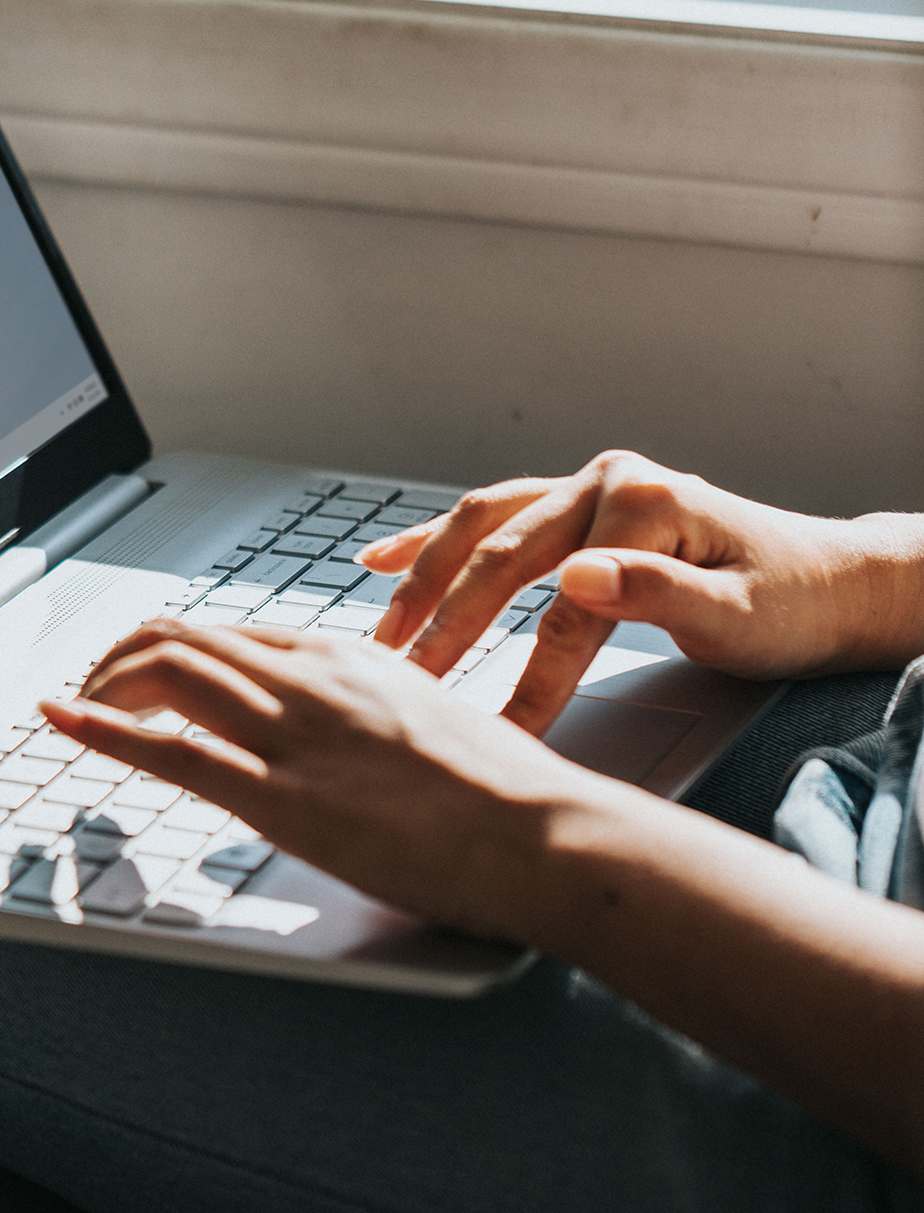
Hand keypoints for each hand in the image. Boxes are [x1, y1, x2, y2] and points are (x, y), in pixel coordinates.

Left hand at [50, 620, 923, 1176]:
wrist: (552, 832)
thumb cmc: (510, 794)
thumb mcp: (431, 720)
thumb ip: (376, 713)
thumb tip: (350, 731)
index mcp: (347, 658)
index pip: (230, 633)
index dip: (169, 650)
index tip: (139, 671)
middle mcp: (311, 679)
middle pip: (182, 637)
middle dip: (117, 659)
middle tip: (88, 687)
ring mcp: (296, 735)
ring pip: (166, 673)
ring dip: (102, 686)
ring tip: (74, 707)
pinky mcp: (287, 798)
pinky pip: (173, 749)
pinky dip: (102, 729)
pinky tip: (65, 722)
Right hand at [358, 450, 923, 735]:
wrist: (832, 582)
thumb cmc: (793, 606)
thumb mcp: (740, 616)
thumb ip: (656, 594)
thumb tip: (576, 576)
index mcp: (646, 503)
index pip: (565, 603)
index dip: (527, 673)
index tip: (495, 730)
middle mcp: (607, 482)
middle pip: (504, 556)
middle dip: (448, 625)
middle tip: (407, 681)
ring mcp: (586, 486)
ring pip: (481, 528)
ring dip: (424, 579)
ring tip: (384, 633)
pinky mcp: (574, 503)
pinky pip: (489, 516)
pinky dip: (433, 539)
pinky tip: (381, 559)